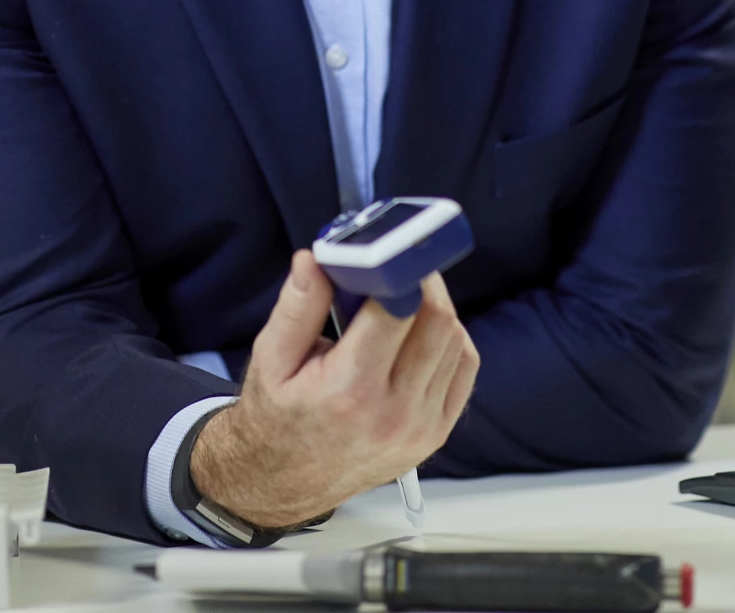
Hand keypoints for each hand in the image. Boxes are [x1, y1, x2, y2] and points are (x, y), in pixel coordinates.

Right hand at [189, 250, 477, 529]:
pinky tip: (421, 333)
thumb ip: (297, 306)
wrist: (286, 481)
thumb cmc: (277, 416)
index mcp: (350, 391)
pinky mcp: (436, 432)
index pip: (396, 314)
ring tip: (403, 301)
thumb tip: (314, 259)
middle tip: (397, 268)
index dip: (397, 274)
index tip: (387, 253)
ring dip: (435, 310)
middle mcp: (395, 413)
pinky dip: (449, 340)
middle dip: (421, 284)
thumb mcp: (271, 358)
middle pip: (437, 323)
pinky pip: (464, 369)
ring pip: (455, 342)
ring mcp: (422, 426)